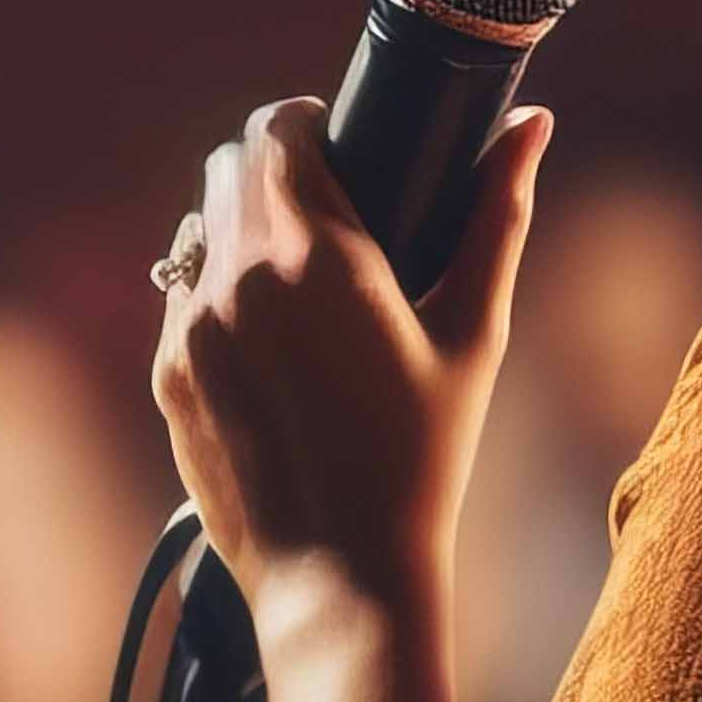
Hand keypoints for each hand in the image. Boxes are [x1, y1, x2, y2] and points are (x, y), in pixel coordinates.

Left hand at [148, 98, 548, 620]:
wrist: (342, 577)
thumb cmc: (424, 457)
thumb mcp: (475, 332)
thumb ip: (499, 214)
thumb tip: (533, 124)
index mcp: (309, 252)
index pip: (276, 128)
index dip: (308, 124)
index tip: (341, 147)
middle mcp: (232, 277)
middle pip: (227, 165)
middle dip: (273, 169)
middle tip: (327, 206)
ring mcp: (187, 329)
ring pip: (194, 230)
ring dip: (236, 229)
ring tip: (295, 275)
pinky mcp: (168, 378)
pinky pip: (179, 298)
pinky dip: (216, 294)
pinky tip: (268, 340)